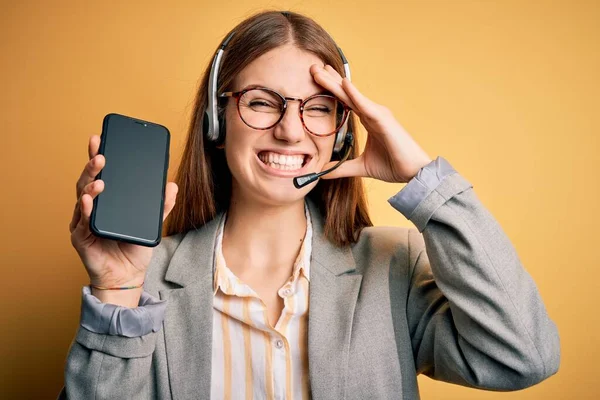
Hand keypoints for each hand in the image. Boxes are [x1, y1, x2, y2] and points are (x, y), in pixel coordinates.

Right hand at [69, 135, 178, 290]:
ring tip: (100, 177)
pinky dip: (85, 209)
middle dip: (93, 165)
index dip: (100, 155)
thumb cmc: (134, 249)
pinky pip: (81, 221)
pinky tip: (89, 200)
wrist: (127, 277)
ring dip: (90, 184)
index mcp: (109, 201)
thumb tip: (172, 185)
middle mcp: (93, 207)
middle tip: (101, 153)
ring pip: (83, 197)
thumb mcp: (152, 224)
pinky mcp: (81, 237)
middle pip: (89, 180)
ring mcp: (84, 221)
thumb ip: (161, 205)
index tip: (102, 138)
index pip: (103, 174)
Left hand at [310, 64, 432, 182]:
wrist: (412, 173)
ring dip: (335, 82)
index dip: (332, 89)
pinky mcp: (384, 119)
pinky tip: (343, 83)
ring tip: (320, 70)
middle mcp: (372, 113)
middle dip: (329, 80)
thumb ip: (341, 168)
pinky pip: (365, 105)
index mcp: (368, 120)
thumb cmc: (393, 166)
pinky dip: (354, 94)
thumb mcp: (360, 167)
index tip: (317, 77)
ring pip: (352, 95)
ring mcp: (378, 114)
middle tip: (312, 67)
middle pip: (346, 93)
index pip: (346, 101)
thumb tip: (323, 173)